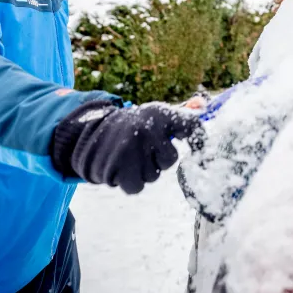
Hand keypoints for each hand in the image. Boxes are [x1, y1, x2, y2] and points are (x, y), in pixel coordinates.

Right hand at [53, 101, 200, 193]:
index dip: (199, 139)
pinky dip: (130, 182)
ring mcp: (131, 147)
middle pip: (170, 159)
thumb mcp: (157, 116)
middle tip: (143, 148)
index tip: (200, 150)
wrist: (90, 130)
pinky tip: (122, 167)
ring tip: (130, 156)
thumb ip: (182, 116)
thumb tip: (202, 105)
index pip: (192, 125)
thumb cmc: (134, 126)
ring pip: (152, 175)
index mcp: (160, 113)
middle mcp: (147, 128)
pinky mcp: (115, 166)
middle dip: (158, 159)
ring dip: (143, 171)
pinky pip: (136, 187)